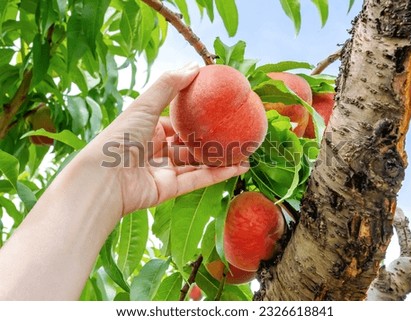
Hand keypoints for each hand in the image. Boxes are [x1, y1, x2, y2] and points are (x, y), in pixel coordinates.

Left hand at [92, 62, 248, 214]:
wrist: (103, 179)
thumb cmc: (119, 138)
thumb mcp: (145, 105)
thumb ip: (169, 85)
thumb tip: (195, 65)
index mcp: (148, 129)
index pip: (175, 121)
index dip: (195, 115)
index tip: (217, 108)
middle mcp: (155, 149)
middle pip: (188, 143)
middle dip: (210, 139)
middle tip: (235, 132)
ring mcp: (162, 170)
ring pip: (195, 163)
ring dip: (219, 158)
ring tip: (244, 151)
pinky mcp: (168, 190)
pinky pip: (197, 179)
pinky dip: (217, 174)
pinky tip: (238, 167)